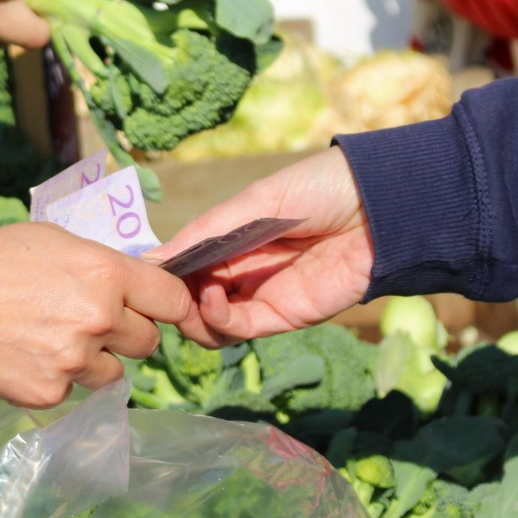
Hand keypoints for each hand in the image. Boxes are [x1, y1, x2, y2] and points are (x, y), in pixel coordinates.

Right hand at [0, 224, 190, 411]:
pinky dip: (54, 378)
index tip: (161, 311)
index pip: (173, 299)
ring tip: (48, 339)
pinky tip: (21, 356)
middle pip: (147, 341)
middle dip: (125, 334)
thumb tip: (134, 282)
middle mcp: (98, 318)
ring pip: (113, 372)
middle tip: (86, 322)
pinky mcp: (49, 393)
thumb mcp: (48, 241)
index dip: (170, 305)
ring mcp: (75, 361)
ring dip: (93, 361)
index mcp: (104, 273)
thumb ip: (98, 263)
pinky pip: (72, 390)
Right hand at [148, 147, 371, 345]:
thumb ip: (204, 234)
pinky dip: (216, 319)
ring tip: (190, 294)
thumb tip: (151, 258)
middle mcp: (244, 272)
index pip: (186, 267)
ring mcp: (263, 297)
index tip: (138, 273)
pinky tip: (212, 296)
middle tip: (159, 290)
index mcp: (234, 240)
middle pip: (192, 300)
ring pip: (210, 325)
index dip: (162, 274)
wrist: (380, 205)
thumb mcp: (252, 202)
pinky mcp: (285, 317)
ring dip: (190, 314)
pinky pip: (239, 329)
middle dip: (171, 300)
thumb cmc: (317, 188)